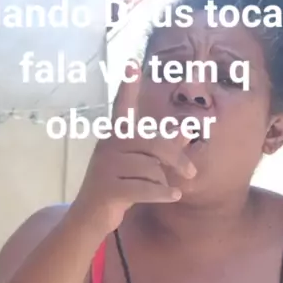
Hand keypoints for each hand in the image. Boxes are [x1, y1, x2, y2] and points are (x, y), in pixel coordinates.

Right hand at [73, 62, 196, 232]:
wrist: (90, 217)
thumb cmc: (119, 187)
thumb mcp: (141, 166)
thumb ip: (164, 147)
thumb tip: (188, 128)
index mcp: (115, 137)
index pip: (123, 108)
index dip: (127, 88)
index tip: (131, 65)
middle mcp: (108, 147)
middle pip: (153, 144)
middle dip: (177, 158)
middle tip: (192, 173)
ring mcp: (105, 167)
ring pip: (151, 169)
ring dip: (161, 183)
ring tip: (159, 191)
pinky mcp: (108, 188)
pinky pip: (145, 187)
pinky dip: (162, 193)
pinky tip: (173, 196)